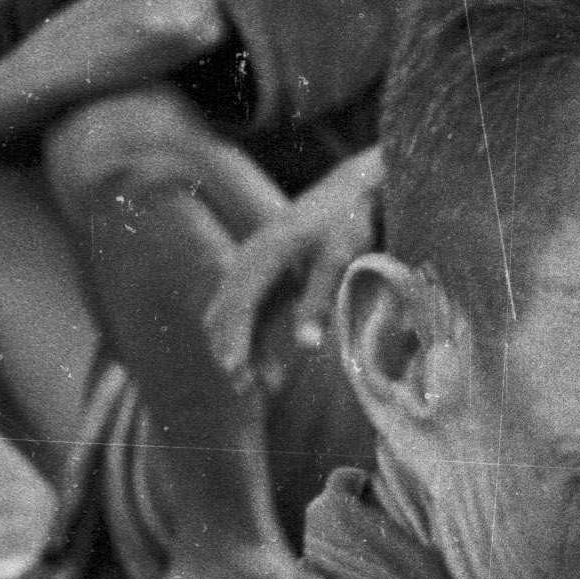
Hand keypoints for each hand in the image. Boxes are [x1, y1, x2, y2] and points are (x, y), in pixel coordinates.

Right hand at [207, 149, 384, 383]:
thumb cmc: (351, 221)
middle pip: (225, 310)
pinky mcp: (261, 271)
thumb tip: (306, 347)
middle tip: (247, 390)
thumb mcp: (341, 258)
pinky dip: (249, 337)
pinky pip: (244, 308)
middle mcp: (250, 256)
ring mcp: (252, 262)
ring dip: (238, 347)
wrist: (354, 188)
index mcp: (267, 250)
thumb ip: (320, 299)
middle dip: (230, 350)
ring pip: (229, 312)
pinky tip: (265, 366)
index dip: (235, 338)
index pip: (240, 302)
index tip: (235, 371)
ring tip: (258, 386)